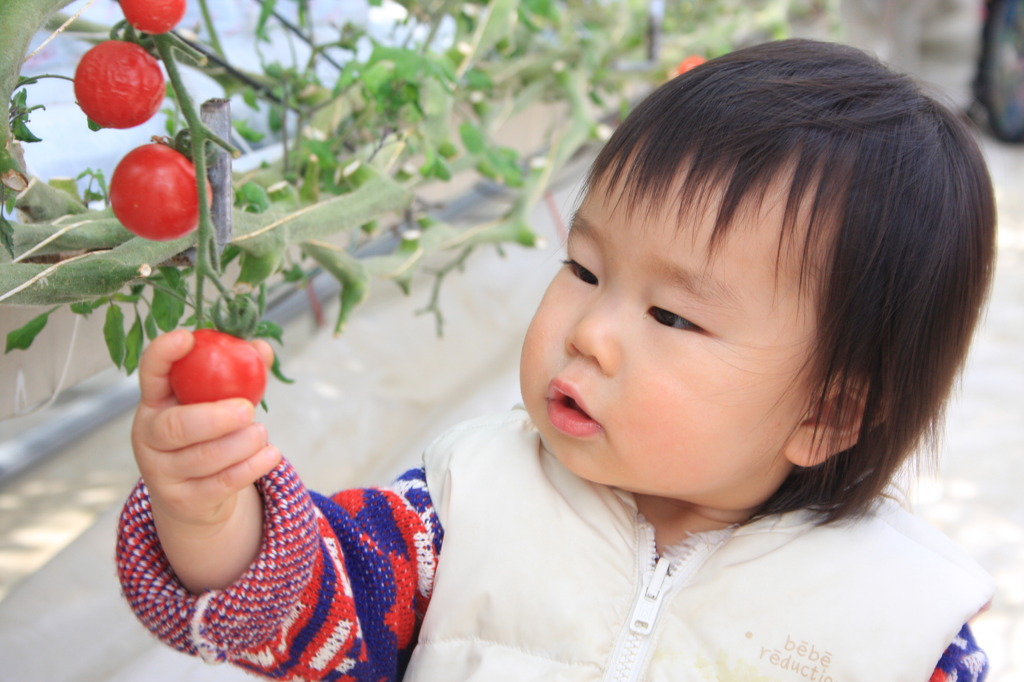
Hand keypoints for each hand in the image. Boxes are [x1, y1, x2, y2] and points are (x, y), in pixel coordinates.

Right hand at [130, 329, 279, 590]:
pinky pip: (221, 484)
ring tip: (261, 433)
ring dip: (241, 444)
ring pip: (203, 458)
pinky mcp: (184, 501)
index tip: (186, 337)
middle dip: (214, 417)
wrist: (194, 499)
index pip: (150, 372)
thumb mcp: (218, 404)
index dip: (163, 354)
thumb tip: (262, 348)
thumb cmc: (209, 436)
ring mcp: (162, 472)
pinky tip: (270, 454)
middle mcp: (149, 436)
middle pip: (174, 427)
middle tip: (247, 409)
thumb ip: (239, 375)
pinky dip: (251, 467)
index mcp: (155, 402)